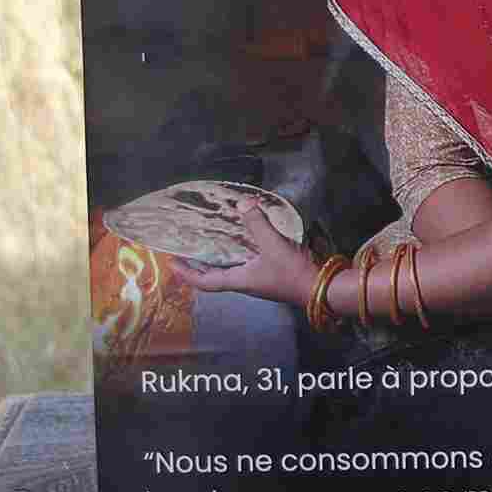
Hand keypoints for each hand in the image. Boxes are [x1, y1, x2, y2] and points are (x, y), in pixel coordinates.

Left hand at [177, 205, 316, 304]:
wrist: (321, 288)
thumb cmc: (293, 272)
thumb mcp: (274, 245)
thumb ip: (258, 223)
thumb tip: (242, 203)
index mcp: (240, 281)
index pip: (205, 282)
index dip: (187, 274)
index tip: (171, 263)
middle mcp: (245, 283)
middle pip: (213, 277)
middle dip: (196, 267)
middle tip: (184, 252)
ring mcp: (257, 281)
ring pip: (228, 271)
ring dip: (214, 261)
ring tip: (205, 245)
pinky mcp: (269, 275)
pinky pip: (243, 265)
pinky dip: (234, 255)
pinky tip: (238, 242)